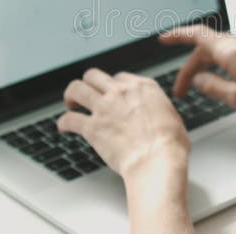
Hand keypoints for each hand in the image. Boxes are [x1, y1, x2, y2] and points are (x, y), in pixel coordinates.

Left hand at [57, 69, 189, 178]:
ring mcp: (104, 108)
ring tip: (70, 104)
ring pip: (76, 89)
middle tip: (86, 94)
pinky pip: (69, 119)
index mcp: (143, 87)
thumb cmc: (170, 144)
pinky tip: (63, 127)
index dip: (112, 85)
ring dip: (71, 96)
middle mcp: (121, 92)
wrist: (157, 159)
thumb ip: (159, 110)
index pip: (119, 76)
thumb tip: (159, 116)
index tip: (110, 94)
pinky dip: (63, 123)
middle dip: (88, 83)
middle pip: (94, 75)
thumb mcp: (172, 117)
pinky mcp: (92, 127)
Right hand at [159, 25, 235, 120]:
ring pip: (216, 53)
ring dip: (202, 68)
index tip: (164, 40)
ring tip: (194, 89)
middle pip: (205, 48)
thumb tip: (198, 80)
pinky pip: (228, 57)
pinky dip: (215, 67)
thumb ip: (213, 86)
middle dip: (189, 67)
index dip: (179, 35)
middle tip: (180, 90)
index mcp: (232, 53)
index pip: (199, 36)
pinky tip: (215, 82)